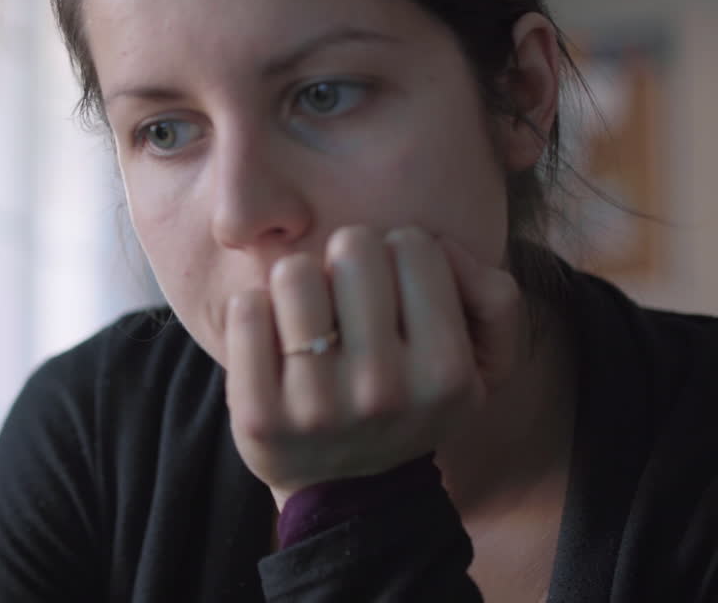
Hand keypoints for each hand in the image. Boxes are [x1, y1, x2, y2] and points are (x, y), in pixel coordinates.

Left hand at [222, 226, 522, 508]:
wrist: (349, 495)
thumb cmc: (410, 405)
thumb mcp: (481, 364)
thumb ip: (492, 296)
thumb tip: (442, 246)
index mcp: (445, 373)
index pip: (414, 245)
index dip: (399, 256)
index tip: (392, 292)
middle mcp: (384, 391)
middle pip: (353, 247)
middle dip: (347, 262)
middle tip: (345, 302)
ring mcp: (316, 405)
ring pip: (295, 272)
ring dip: (298, 284)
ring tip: (308, 320)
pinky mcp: (258, 414)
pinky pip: (246, 308)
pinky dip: (254, 311)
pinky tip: (271, 342)